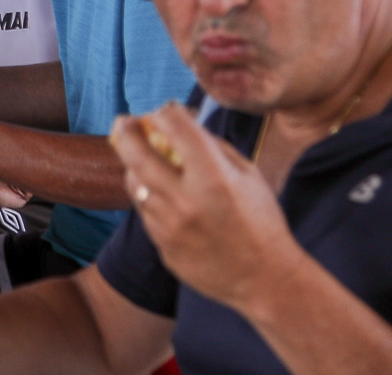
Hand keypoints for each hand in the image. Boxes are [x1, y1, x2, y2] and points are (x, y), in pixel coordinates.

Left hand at [109, 102, 297, 311]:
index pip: (173, 126)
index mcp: (213, 177)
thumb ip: (211, 146)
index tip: (163, 111)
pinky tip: (168, 200)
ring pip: (135, 183)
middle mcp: (185, 200)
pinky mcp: (162, 246)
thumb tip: (180, 123)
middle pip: (135, 153)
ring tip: (147, 163)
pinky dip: (151, 199)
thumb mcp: (248, 175)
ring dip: (137, 167)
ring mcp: (169, 226)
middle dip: (125, 130)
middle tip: (124, 121)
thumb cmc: (262, 222)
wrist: (267, 280)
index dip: (165, 112)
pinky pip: (145, 212)